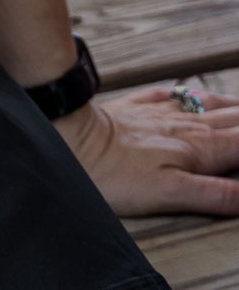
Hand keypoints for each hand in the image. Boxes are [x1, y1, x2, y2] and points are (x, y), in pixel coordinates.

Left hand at [51, 77, 238, 217]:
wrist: (68, 140)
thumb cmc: (115, 175)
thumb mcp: (171, 195)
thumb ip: (217, 194)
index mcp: (203, 149)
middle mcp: (190, 126)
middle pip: (237, 120)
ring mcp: (164, 112)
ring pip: (212, 104)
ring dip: (236, 106)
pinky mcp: (139, 106)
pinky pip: (177, 95)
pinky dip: (197, 95)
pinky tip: (197, 95)